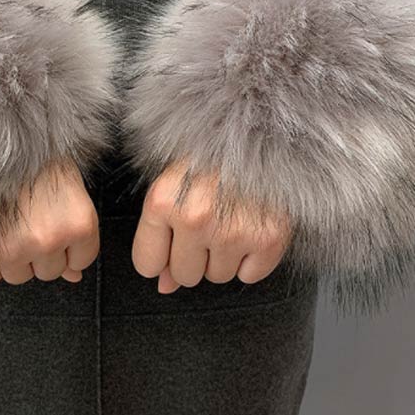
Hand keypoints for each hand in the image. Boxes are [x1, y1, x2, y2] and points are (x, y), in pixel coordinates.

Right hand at [0, 157, 99, 283]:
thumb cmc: (35, 159)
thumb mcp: (70, 193)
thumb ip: (75, 238)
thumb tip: (73, 276)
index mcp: (78, 225)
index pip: (80, 263)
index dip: (68, 248)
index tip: (56, 228)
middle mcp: (47, 240)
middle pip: (49, 272)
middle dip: (41, 253)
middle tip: (30, 221)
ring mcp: (12, 247)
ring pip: (17, 275)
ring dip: (13, 257)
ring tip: (9, 223)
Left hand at [132, 159, 291, 292]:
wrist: (264, 131)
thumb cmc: (212, 154)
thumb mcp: (174, 180)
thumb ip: (161, 231)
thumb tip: (164, 284)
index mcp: (163, 201)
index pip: (147, 264)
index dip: (160, 256)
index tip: (172, 240)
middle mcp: (194, 219)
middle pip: (184, 276)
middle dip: (193, 256)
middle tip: (208, 223)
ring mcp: (232, 231)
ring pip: (217, 276)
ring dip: (223, 256)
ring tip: (231, 219)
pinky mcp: (268, 240)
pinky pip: (249, 276)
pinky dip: (252, 259)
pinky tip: (251, 227)